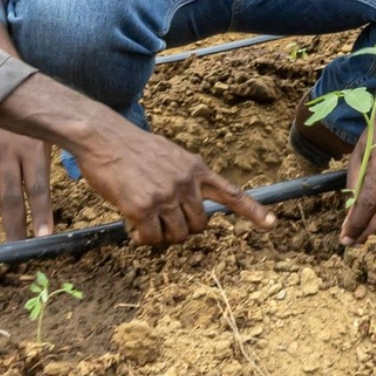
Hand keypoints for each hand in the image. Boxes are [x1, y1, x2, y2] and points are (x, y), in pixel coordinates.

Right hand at [0, 125, 55, 242]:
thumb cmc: (22, 114)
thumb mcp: (42, 129)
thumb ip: (53, 154)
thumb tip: (83, 172)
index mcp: (29, 149)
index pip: (38, 188)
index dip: (42, 214)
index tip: (45, 237)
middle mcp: (4, 157)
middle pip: (10, 200)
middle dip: (13, 229)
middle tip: (16, 252)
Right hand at [65, 121, 273, 246]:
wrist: (103, 137)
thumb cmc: (131, 147)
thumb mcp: (169, 155)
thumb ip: (183, 177)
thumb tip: (186, 205)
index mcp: (195, 168)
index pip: (231, 193)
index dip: (253, 212)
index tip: (272, 225)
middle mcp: (186, 183)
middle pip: (199, 225)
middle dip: (183, 229)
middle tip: (162, 221)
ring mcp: (166, 196)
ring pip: (177, 235)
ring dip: (161, 235)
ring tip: (144, 222)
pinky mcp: (144, 207)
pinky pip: (152, 238)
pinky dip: (143, 238)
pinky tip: (132, 227)